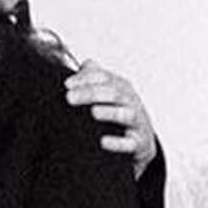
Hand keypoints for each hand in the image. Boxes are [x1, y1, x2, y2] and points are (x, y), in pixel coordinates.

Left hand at [64, 61, 157, 177]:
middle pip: (115, 94)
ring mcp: (137, 123)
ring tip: (93, 112)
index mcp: (122, 89)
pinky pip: (130, 144)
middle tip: (70, 98)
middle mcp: (131, 103)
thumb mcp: (109, 94)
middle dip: (92, 94)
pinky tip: (103, 141)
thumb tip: (85, 63)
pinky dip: (117, 143)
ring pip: (127, 115)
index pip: (106, 78)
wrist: (139, 142)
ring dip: (110, 113)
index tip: (67, 84)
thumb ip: (95, 78)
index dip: (87, 78)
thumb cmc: (120, 115)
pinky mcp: (139, 144)